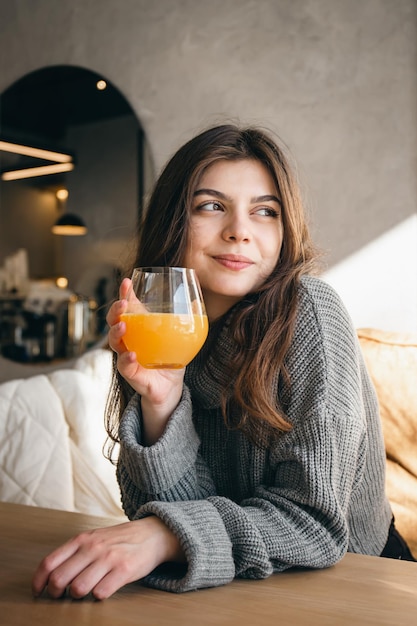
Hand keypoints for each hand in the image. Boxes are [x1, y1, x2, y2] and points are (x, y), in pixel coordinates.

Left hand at [32, 516, 184, 599]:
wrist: (151, 534)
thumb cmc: (118, 540)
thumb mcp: (93, 538)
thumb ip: (74, 552)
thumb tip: (49, 575)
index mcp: (81, 539)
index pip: (49, 563)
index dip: (39, 582)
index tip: (39, 592)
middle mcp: (93, 547)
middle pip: (60, 579)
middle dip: (56, 593)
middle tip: (62, 596)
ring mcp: (108, 558)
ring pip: (78, 589)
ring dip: (77, 596)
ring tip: (84, 592)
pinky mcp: (123, 570)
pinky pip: (100, 593)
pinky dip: (97, 596)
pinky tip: (102, 590)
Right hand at [107, 278, 184, 443]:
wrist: (169, 386)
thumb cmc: (169, 356)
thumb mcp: (177, 336)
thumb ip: (184, 319)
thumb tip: (193, 300)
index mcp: (137, 327)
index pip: (126, 307)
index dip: (124, 294)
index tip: (127, 281)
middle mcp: (127, 340)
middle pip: (114, 322)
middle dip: (115, 311)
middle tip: (123, 304)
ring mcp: (127, 356)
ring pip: (115, 343)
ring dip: (116, 333)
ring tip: (122, 327)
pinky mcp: (132, 374)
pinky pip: (124, 367)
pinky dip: (126, 360)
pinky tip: (131, 354)